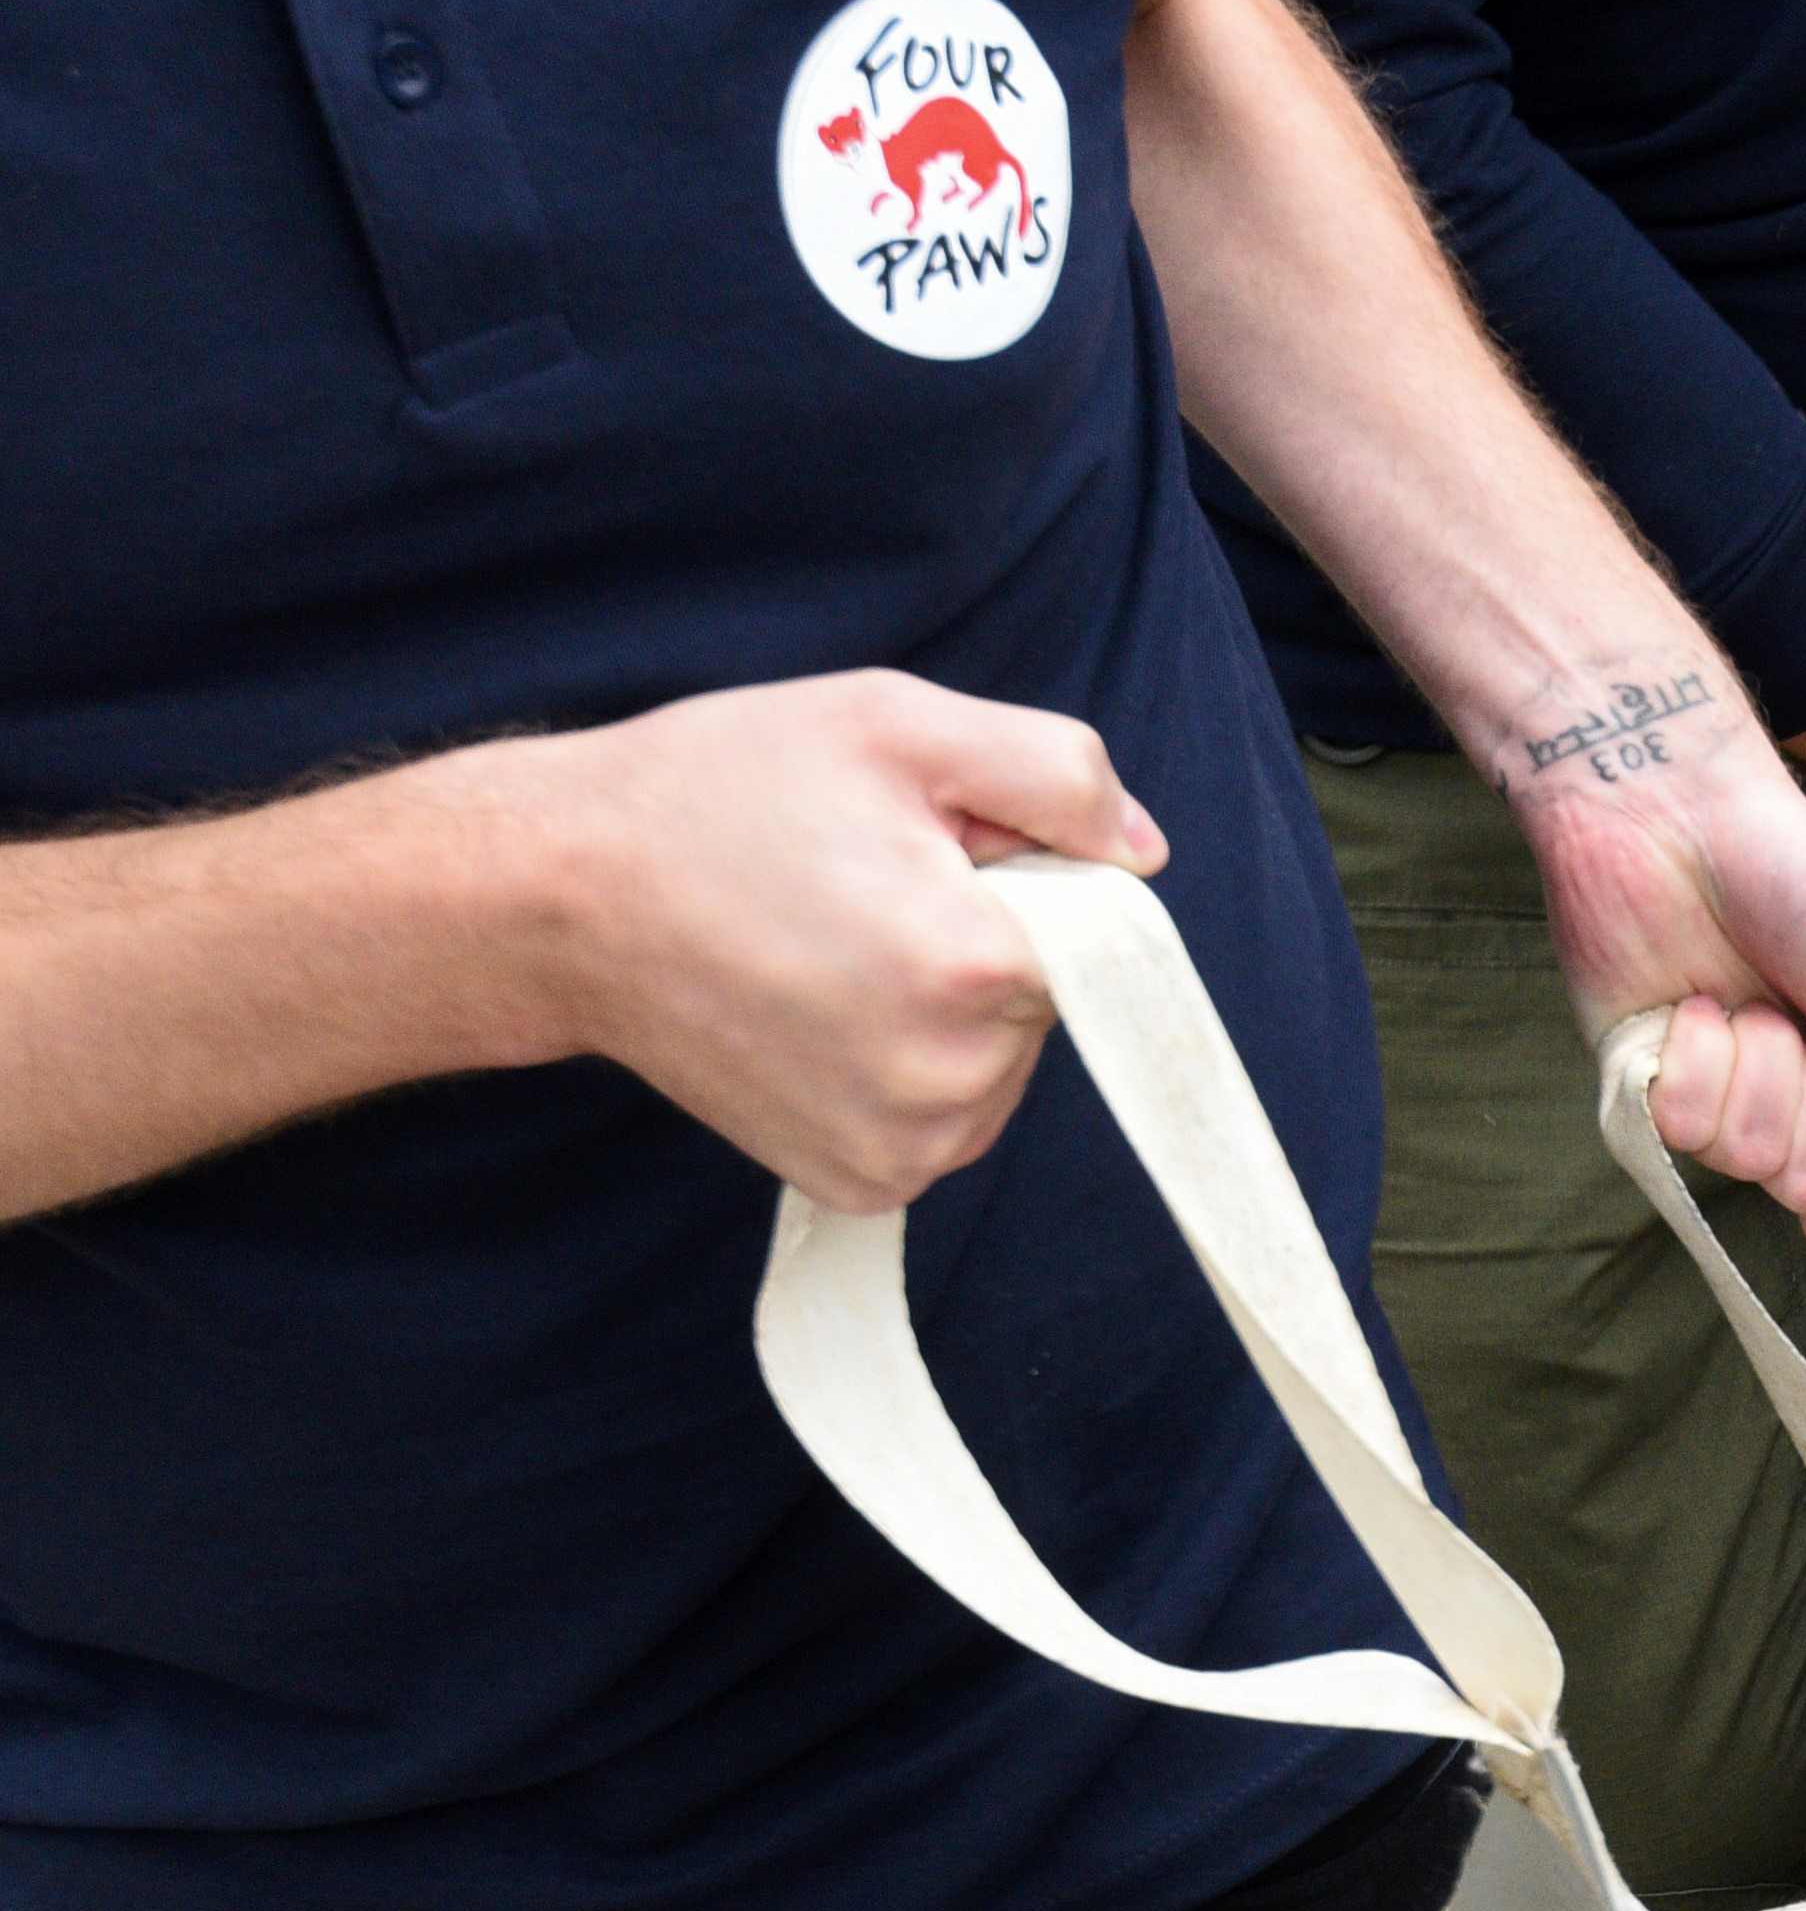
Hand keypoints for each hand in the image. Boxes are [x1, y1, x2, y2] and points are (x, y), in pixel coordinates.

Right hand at [505, 671, 1168, 1213]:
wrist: (557, 896)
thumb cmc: (718, 792)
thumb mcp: (896, 725)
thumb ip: (1057, 776)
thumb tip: (1143, 856)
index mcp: (976, 970)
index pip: (1089, 931)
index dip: (1014, 877)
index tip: (920, 852)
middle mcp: (951, 1084)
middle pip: (1043, 1005)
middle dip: (981, 946)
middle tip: (858, 892)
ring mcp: (906, 1149)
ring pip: (998, 1067)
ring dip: (944, 1012)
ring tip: (828, 949)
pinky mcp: (863, 1185)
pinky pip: (940, 1120)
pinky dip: (903, 1069)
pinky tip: (816, 1013)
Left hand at [1501, 678, 1805, 1240]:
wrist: (1688, 821)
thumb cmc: (1801, 891)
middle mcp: (1775, 1109)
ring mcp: (1706, 1100)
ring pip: (1748, 1158)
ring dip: (1762, 1064)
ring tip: (1743, 997)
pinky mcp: (1637, 1086)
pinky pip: (1684, 1127)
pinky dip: (1701, 1057)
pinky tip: (1693, 1002)